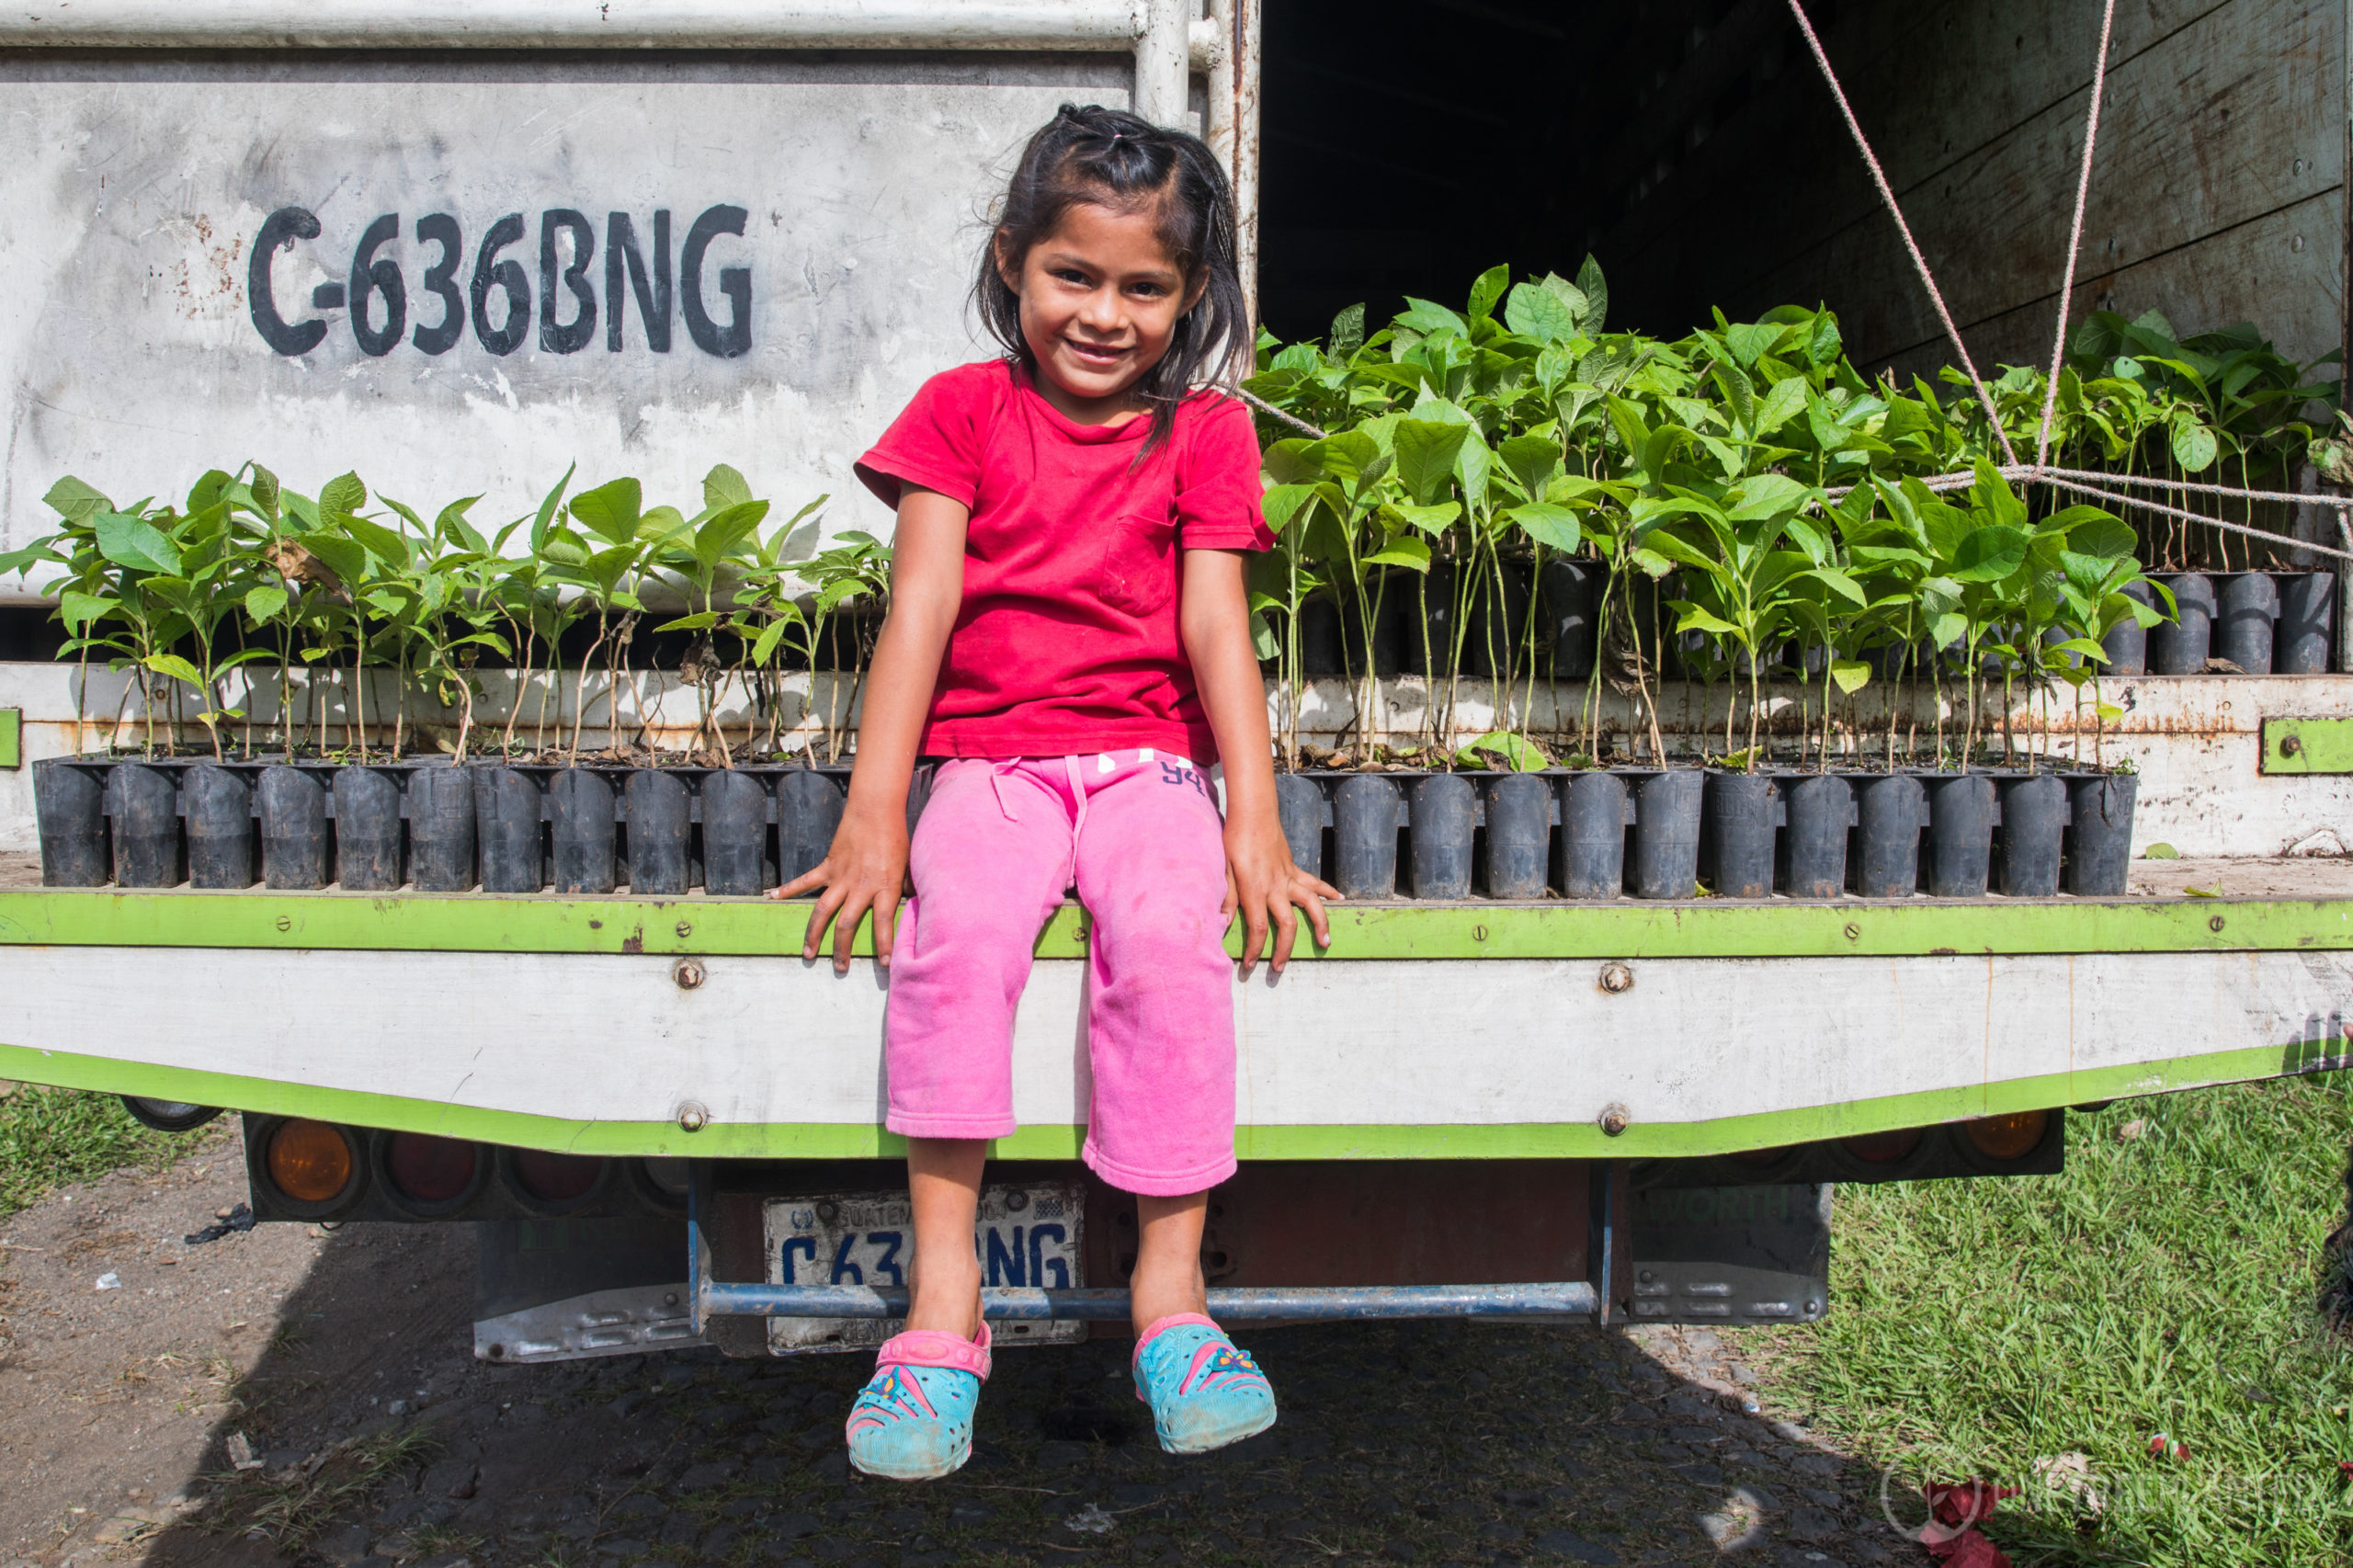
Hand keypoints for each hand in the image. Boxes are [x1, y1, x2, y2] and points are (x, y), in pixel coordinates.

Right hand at [769, 802, 909, 974]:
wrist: (876, 810)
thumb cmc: (897, 837)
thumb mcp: (908, 866)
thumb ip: (906, 888)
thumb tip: (914, 905)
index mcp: (884, 887)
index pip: (883, 922)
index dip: (884, 944)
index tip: (885, 963)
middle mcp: (860, 886)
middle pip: (847, 924)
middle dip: (841, 949)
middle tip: (839, 968)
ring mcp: (841, 877)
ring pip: (823, 911)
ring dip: (813, 934)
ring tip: (807, 953)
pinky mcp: (828, 865)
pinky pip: (806, 881)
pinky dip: (789, 889)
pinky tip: (774, 898)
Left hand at [1221, 809, 1339, 973]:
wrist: (1253, 812)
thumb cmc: (1233, 839)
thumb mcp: (1223, 868)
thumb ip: (1226, 897)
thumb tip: (1223, 923)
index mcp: (1255, 889)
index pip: (1259, 927)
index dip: (1256, 949)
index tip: (1250, 966)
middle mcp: (1276, 887)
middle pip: (1287, 925)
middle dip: (1284, 950)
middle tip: (1280, 968)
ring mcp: (1289, 877)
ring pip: (1311, 905)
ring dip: (1320, 925)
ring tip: (1325, 943)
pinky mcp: (1294, 868)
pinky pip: (1314, 882)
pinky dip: (1328, 890)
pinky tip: (1340, 899)